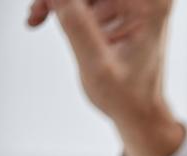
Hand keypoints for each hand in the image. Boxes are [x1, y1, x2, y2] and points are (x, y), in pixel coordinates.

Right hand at [28, 0, 184, 155]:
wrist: (138, 112)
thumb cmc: (128, 96)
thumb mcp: (97, 64)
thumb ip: (75, 24)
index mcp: (150, 5)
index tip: (46, 4)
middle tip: (38, 11)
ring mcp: (131, 1)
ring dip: (57, 1)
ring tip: (37, 17)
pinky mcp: (117, 6)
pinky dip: (62, 4)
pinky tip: (43, 16)